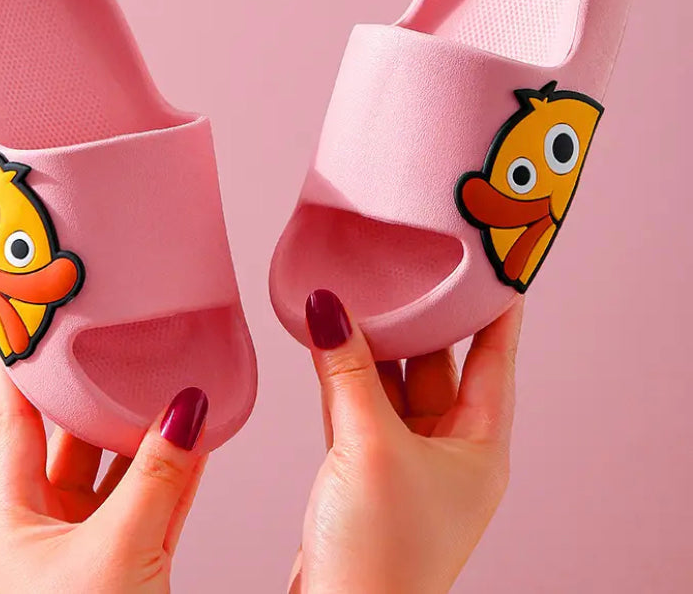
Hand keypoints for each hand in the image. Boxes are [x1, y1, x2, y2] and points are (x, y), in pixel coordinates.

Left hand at [0, 351, 208, 593]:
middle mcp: (56, 527)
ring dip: (151, 437)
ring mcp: (99, 543)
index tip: (25, 330)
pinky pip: (160, 500)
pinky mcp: (139, 560)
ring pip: (125, 472)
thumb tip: (186, 410)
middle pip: (79, 443)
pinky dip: (180, 471)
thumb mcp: (117, 548)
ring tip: (173, 387)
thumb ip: (156, 478)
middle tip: (121, 348)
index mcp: (20, 523)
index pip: (16, 429)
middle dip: (102, 398)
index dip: (20, 378)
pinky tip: (198, 438)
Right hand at [290, 290, 522, 593]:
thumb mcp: (371, 447)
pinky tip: (324, 338)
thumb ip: (348, 371)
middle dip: (421, 316)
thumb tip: (328, 306)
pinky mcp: (363, 468)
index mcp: (479, 446)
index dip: (495, 308)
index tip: (490, 264)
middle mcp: (448, 449)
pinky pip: (356, 403)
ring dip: (373, 342)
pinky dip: (341, 372)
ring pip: (391, 382)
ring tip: (357, 288)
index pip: (496, 357)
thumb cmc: (382, 556)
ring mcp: (404, 458)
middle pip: (438, 363)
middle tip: (406, 262)